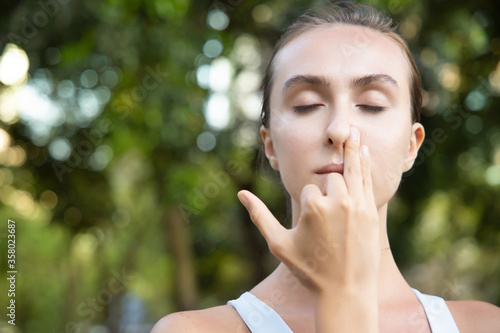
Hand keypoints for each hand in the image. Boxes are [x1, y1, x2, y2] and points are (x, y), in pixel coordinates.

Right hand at [237, 127, 379, 293]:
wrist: (346, 291)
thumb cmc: (309, 269)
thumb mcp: (279, 244)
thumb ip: (259, 216)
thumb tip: (240, 194)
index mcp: (311, 208)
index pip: (308, 189)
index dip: (308, 205)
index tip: (312, 226)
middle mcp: (335, 202)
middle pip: (328, 178)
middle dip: (327, 189)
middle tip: (329, 207)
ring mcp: (356, 205)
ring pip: (351, 170)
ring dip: (352, 151)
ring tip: (353, 130)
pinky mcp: (370, 212)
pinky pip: (367, 181)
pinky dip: (365, 164)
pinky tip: (365, 151)